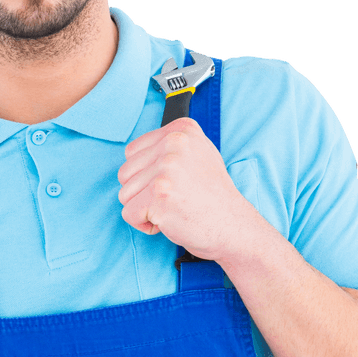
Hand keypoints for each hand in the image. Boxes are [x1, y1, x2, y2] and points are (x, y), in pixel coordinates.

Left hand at [117, 116, 245, 260]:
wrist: (232, 226)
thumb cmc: (212, 196)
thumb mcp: (198, 154)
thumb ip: (168, 147)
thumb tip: (134, 153)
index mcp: (181, 130)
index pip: (132, 151)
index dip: (146, 175)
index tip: (173, 183)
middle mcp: (173, 144)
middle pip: (125, 173)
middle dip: (142, 193)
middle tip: (173, 198)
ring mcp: (166, 169)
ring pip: (124, 194)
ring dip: (144, 208)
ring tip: (173, 208)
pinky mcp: (159, 196)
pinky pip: (128, 213)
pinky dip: (143, 224)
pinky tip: (168, 220)